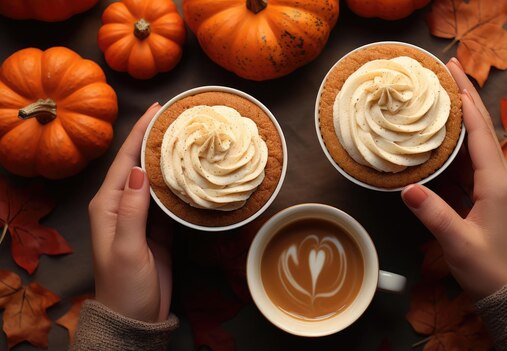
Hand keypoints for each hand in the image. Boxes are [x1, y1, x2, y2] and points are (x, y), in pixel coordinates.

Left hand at [88, 103, 172, 321]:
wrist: (136, 317)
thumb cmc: (124, 285)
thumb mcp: (125, 248)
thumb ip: (132, 210)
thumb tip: (140, 170)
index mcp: (108, 204)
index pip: (125, 160)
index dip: (140, 132)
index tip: (158, 109)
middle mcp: (123, 204)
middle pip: (140, 163)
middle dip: (157, 138)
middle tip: (180, 117)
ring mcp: (142, 215)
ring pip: (157, 178)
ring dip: (170, 158)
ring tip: (190, 137)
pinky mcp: (159, 227)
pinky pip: (169, 197)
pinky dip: (180, 182)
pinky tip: (193, 170)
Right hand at [401, 58, 506, 298]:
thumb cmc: (491, 269)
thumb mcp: (459, 242)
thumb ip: (433, 213)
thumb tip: (406, 188)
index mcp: (497, 183)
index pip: (478, 131)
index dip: (464, 99)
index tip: (451, 71)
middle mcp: (503, 178)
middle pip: (482, 129)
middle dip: (466, 97)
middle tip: (447, 70)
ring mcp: (502, 187)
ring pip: (480, 143)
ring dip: (464, 118)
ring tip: (443, 96)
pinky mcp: (496, 197)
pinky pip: (477, 162)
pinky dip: (462, 144)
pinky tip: (446, 139)